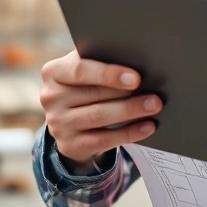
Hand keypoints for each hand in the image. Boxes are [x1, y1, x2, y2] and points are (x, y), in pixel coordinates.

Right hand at [39, 50, 161, 164]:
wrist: (72, 121)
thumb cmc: (88, 86)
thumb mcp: (88, 72)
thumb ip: (103, 62)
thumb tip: (139, 62)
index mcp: (54, 72)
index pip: (80, 70)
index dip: (108, 74)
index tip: (135, 78)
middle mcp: (51, 97)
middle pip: (94, 94)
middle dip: (127, 95)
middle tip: (155, 95)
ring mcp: (58, 123)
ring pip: (99, 117)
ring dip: (130, 112)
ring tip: (154, 106)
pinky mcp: (69, 145)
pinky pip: (103, 140)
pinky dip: (129, 133)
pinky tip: (147, 127)